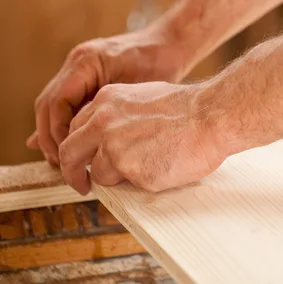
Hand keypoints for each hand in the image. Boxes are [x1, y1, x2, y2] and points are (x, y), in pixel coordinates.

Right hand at [28, 25, 186, 165]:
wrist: (170, 45)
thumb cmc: (160, 65)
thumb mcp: (137, 93)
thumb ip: (109, 115)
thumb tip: (87, 148)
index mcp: (86, 62)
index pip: (57, 103)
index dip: (59, 133)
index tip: (70, 158)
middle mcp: (76, 62)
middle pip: (47, 105)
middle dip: (51, 137)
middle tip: (63, 164)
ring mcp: (78, 68)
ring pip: (52, 106)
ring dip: (55, 132)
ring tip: (67, 160)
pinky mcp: (85, 76)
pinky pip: (67, 103)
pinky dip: (67, 124)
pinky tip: (73, 145)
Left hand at [58, 82, 228, 194]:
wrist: (211, 116)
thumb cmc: (189, 108)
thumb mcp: (143, 98)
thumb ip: (119, 114)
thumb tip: (110, 136)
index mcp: (106, 102)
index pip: (75, 129)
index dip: (78, 148)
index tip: (82, 160)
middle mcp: (102, 123)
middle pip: (70, 153)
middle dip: (73, 172)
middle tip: (82, 184)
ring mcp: (114, 148)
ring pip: (100, 174)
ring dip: (117, 177)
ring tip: (146, 168)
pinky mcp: (130, 171)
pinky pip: (128, 185)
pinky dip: (142, 182)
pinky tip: (162, 167)